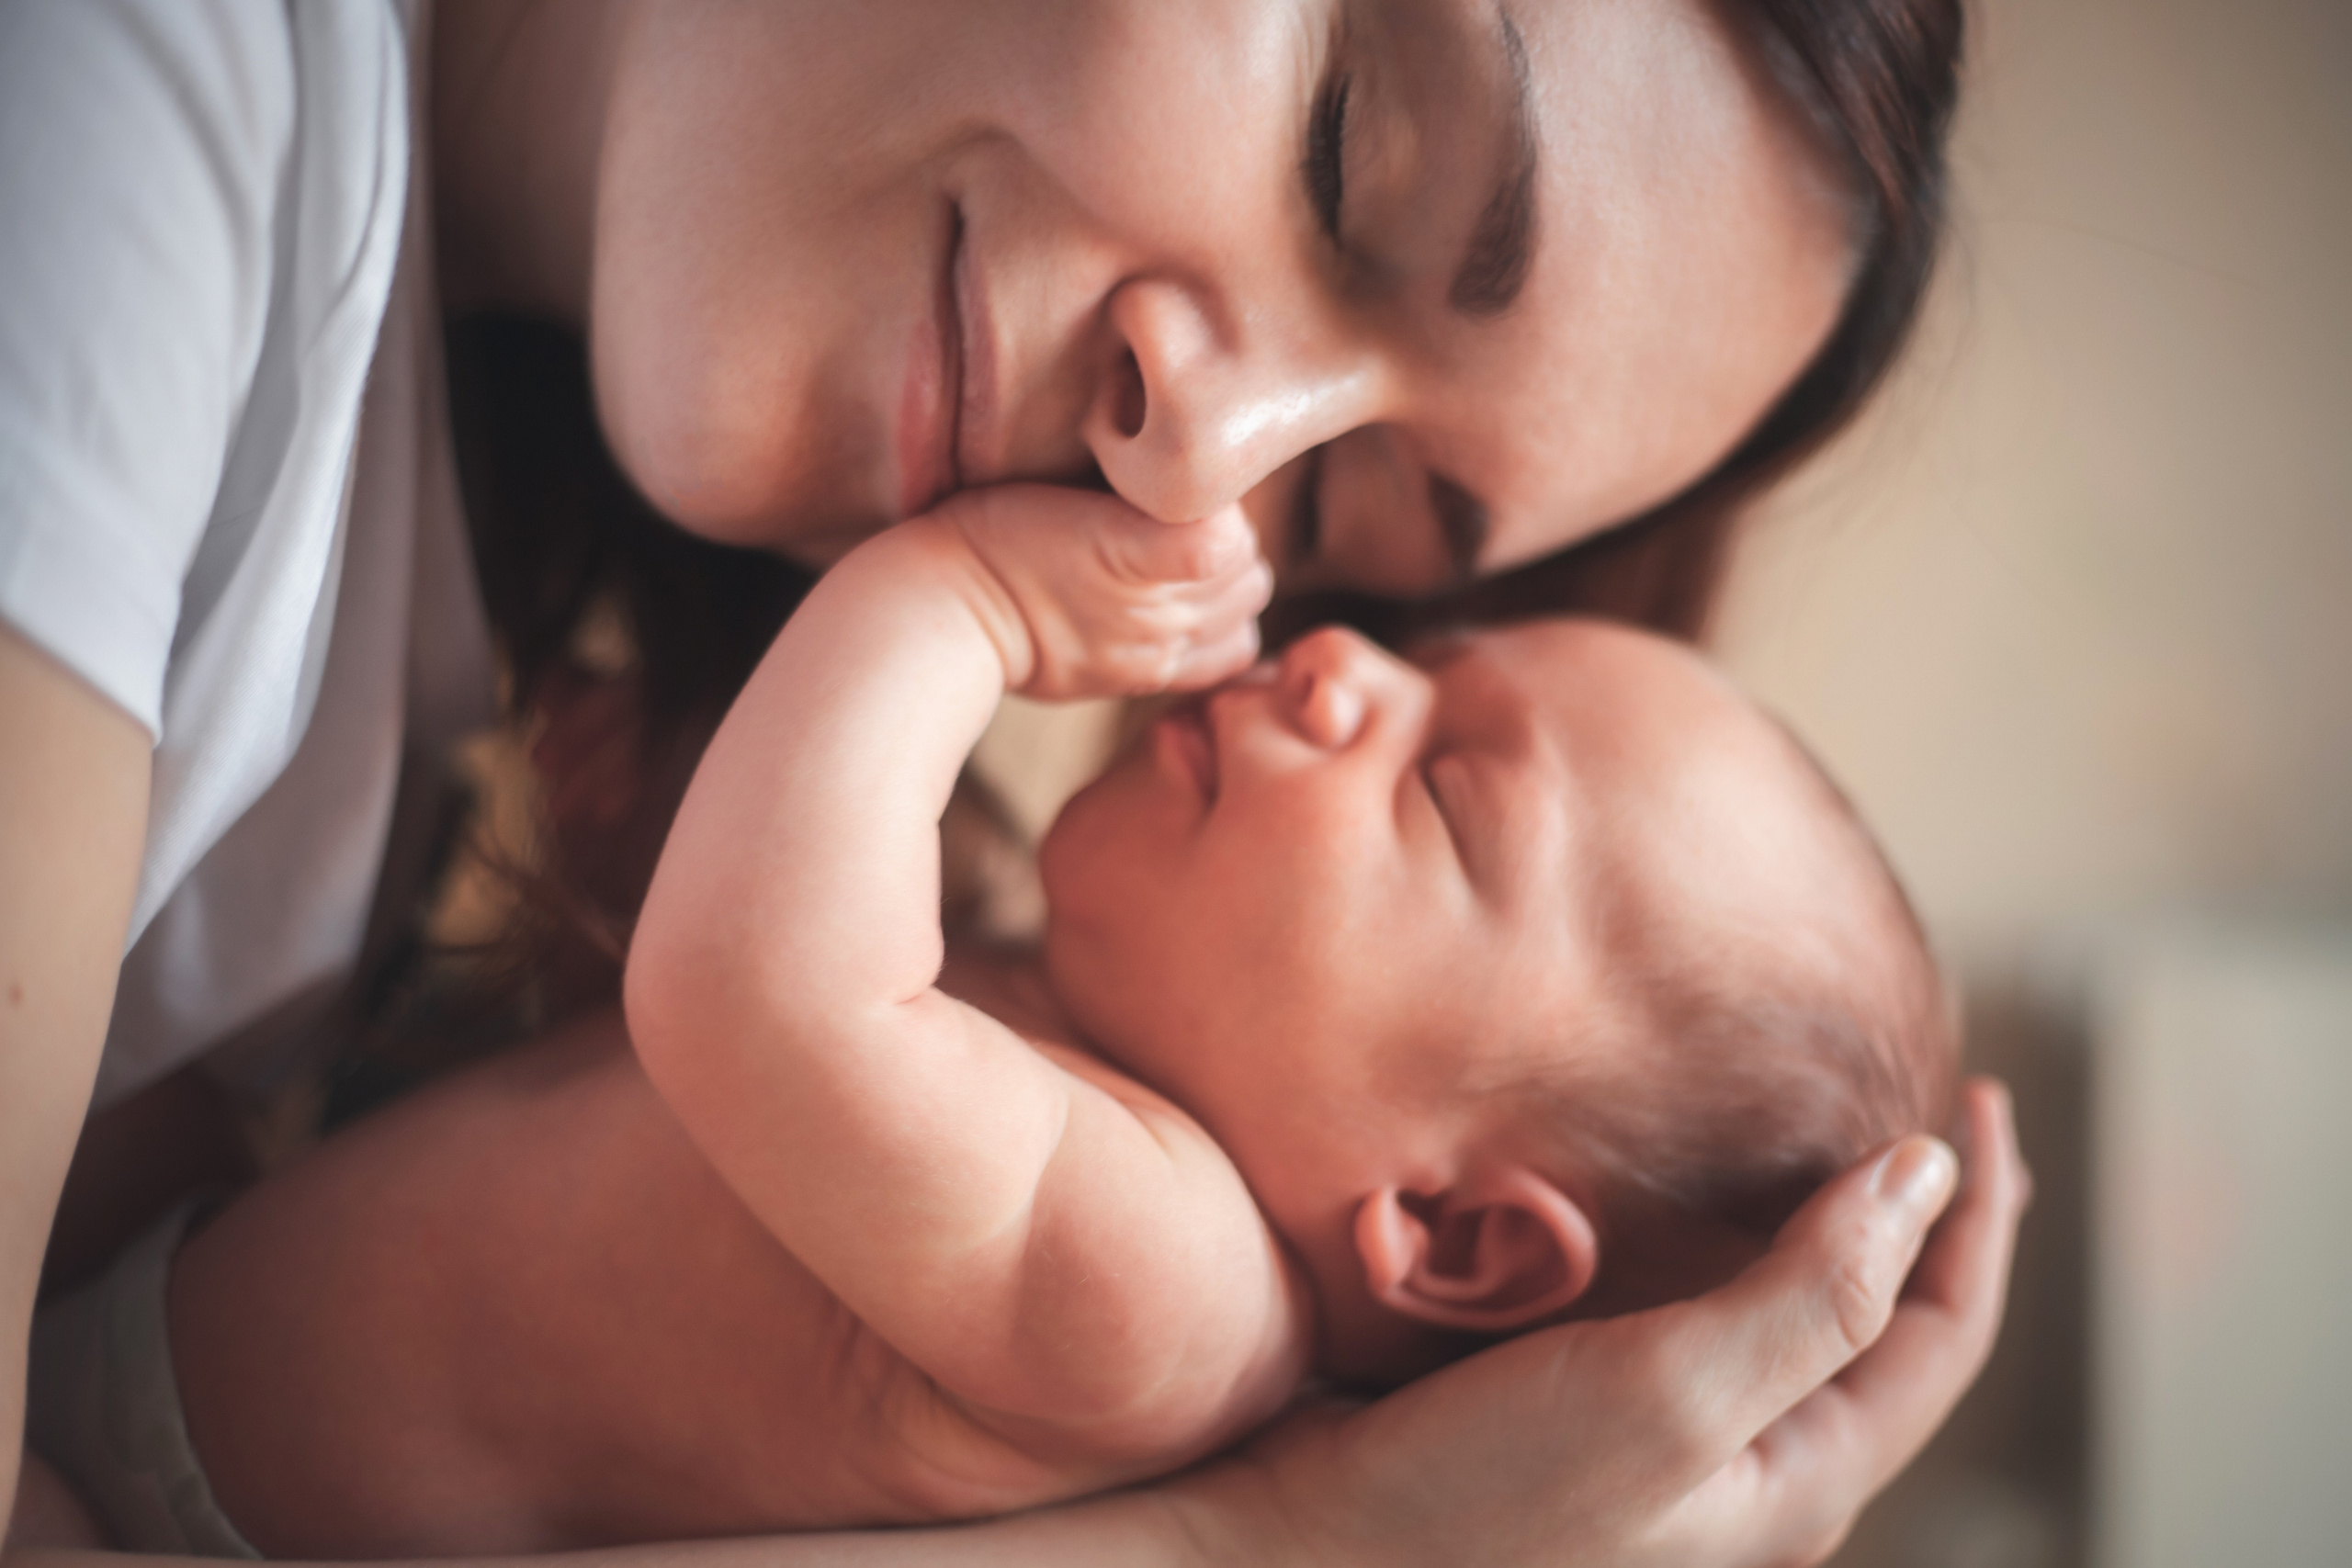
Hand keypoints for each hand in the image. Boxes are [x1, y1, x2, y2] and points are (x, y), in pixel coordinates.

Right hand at [937, 484, 1272, 700]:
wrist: (951, 615)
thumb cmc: (996, 533)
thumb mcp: (1068, 484)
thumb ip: (1141, 486)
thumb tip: (1197, 478)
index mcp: (1140, 549)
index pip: (1233, 534)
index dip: (1220, 504)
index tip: (1185, 489)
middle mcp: (1159, 609)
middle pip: (1249, 570)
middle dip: (1231, 543)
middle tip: (1185, 524)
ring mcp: (1156, 649)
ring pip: (1246, 614)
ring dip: (1230, 590)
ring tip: (1186, 570)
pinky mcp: (1146, 677)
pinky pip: (1228, 656)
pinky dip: (1224, 631)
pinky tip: (1191, 610)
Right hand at [1183, 1080, 2028, 1567]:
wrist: (1303, 1549)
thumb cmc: (1476, 1499)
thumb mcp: (1666, 1395)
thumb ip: (1808, 1294)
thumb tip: (1928, 1176)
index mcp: (1796, 1482)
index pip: (1942, 1336)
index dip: (1981, 1218)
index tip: (1984, 1099)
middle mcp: (1746, 1472)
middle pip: (1883, 1335)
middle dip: (1928, 1230)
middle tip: (1944, 1123)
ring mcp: (1665, 1449)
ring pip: (1791, 1326)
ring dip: (1829, 1233)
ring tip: (1839, 1146)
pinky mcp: (1587, 1416)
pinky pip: (1698, 1320)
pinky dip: (1727, 1247)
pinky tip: (1693, 1203)